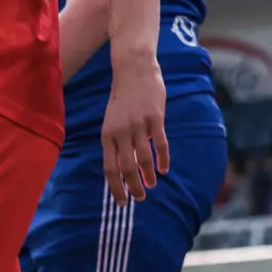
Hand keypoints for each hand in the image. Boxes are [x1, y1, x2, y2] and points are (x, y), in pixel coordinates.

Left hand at [101, 48, 168, 202]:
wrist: (134, 70)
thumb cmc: (123, 98)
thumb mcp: (113, 121)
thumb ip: (116, 142)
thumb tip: (122, 165)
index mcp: (107, 135)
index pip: (109, 169)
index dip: (115, 187)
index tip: (121, 201)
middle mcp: (120, 133)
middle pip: (126, 168)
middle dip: (133, 187)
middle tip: (140, 199)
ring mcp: (138, 126)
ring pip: (143, 159)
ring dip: (148, 176)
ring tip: (152, 186)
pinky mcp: (155, 118)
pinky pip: (160, 144)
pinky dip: (163, 159)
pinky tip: (164, 169)